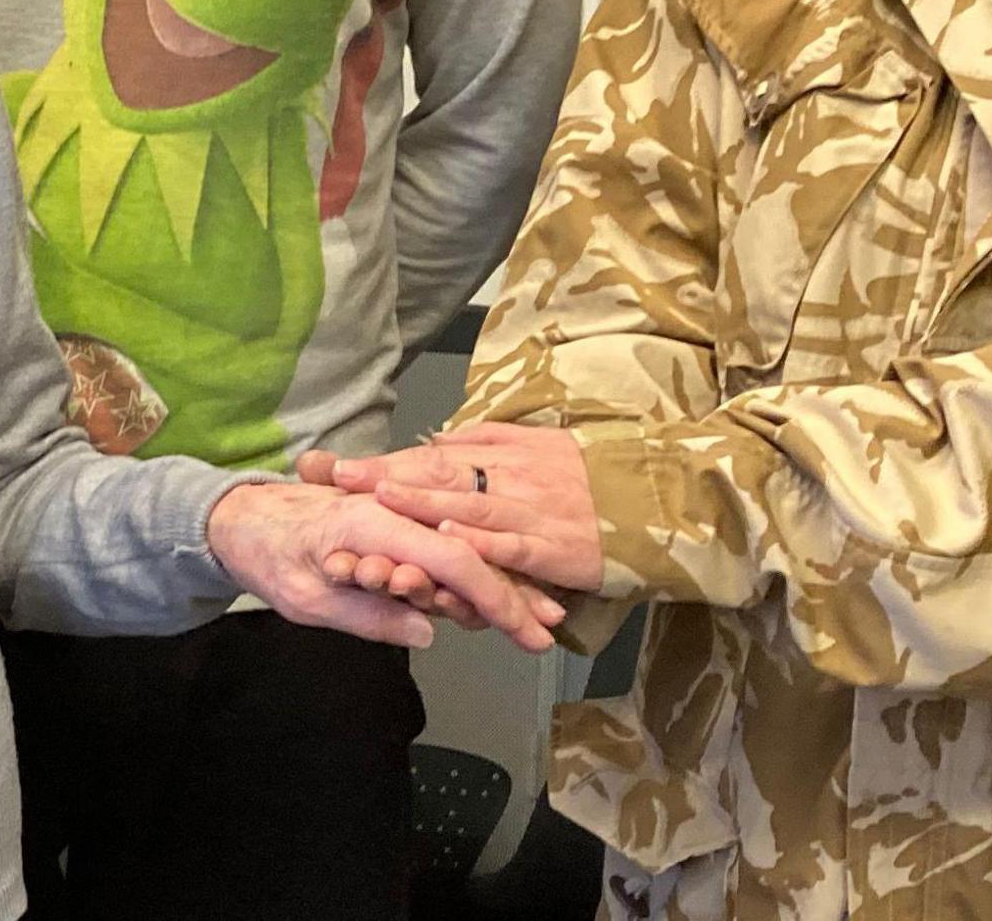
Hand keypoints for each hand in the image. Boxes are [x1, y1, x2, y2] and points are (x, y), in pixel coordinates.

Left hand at [207, 481, 562, 651]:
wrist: (240, 518)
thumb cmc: (267, 553)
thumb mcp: (305, 597)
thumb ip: (366, 613)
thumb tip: (424, 631)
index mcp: (374, 524)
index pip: (453, 560)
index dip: (496, 599)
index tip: (530, 635)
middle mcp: (393, 515)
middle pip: (469, 553)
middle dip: (513, 593)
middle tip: (548, 631)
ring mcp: (394, 520)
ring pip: (460, 553)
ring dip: (496, 586)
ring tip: (534, 617)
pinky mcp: (393, 531)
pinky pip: (441, 554)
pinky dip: (472, 578)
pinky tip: (494, 600)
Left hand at [327, 424, 604, 594]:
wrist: (654, 501)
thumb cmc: (589, 476)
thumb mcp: (535, 445)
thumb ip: (486, 443)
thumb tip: (436, 442)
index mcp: (502, 454)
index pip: (430, 458)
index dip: (383, 462)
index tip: (336, 466)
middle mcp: (511, 478)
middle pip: (439, 476)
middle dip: (386, 477)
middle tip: (338, 479)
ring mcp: (532, 513)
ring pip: (469, 507)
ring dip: (422, 504)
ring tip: (380, 499)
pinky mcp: (555, 548)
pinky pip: (513, 544)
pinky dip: (481, 540)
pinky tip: (450, 538)